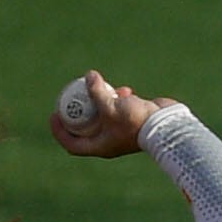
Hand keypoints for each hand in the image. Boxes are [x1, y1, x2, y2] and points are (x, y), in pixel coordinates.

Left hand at [51, 70, 173, 158]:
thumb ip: (97, 92)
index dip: (59, 131)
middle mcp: (109, 141)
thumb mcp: (111, 106)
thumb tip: (88, 75)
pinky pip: (122, 110)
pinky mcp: (134, 121)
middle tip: (73, 97)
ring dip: (102, 101)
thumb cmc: (136, 121)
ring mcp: (122, 131)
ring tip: (105, 88)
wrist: (168, 124)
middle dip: (80, 112)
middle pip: (86, 127)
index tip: (54, 115)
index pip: (71, 143)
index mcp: (100, 147)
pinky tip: (125, 90)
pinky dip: (120, 99)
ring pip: (105, 116)